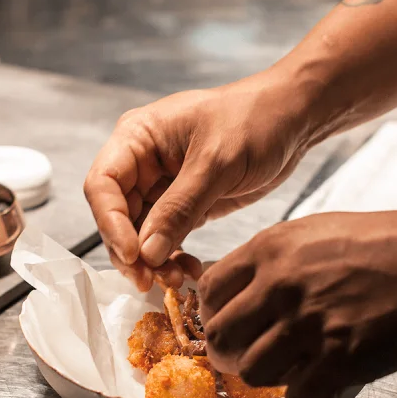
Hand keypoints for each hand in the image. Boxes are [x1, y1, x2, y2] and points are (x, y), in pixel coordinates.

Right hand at [84, 73, 310, 290]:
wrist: (294, 117)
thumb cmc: (255, 119)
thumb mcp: (216, 162)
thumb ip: (180, 208)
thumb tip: (146, 253)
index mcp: (137, 137)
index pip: (102, 185)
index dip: (110, 224)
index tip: (133, 256)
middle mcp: (141, 162)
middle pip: (116, 215)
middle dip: (132, 251)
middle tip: (151, 280)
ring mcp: (161, 185)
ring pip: (140, 233)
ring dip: (152, 260)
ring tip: (176, 280)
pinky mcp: (184, 203)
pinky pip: (166, 237)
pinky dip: (173, 257)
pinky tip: (191, 271)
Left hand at [199, 210, 396, 397]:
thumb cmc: (393, 244)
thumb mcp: (318, 231)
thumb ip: (273, 259)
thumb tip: (238, 290)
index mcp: (272, 248)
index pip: (209, 291)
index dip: (215, 313)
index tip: (231, 323)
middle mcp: (282, 284)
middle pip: (220, 335)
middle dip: (229, 351)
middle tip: (252, 355)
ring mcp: (311, 323)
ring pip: (251, 371)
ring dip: (268, 375)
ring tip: (294, 366)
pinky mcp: (342, 359)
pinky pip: (296, 396)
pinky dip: (306, 394)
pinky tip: (325, 377)